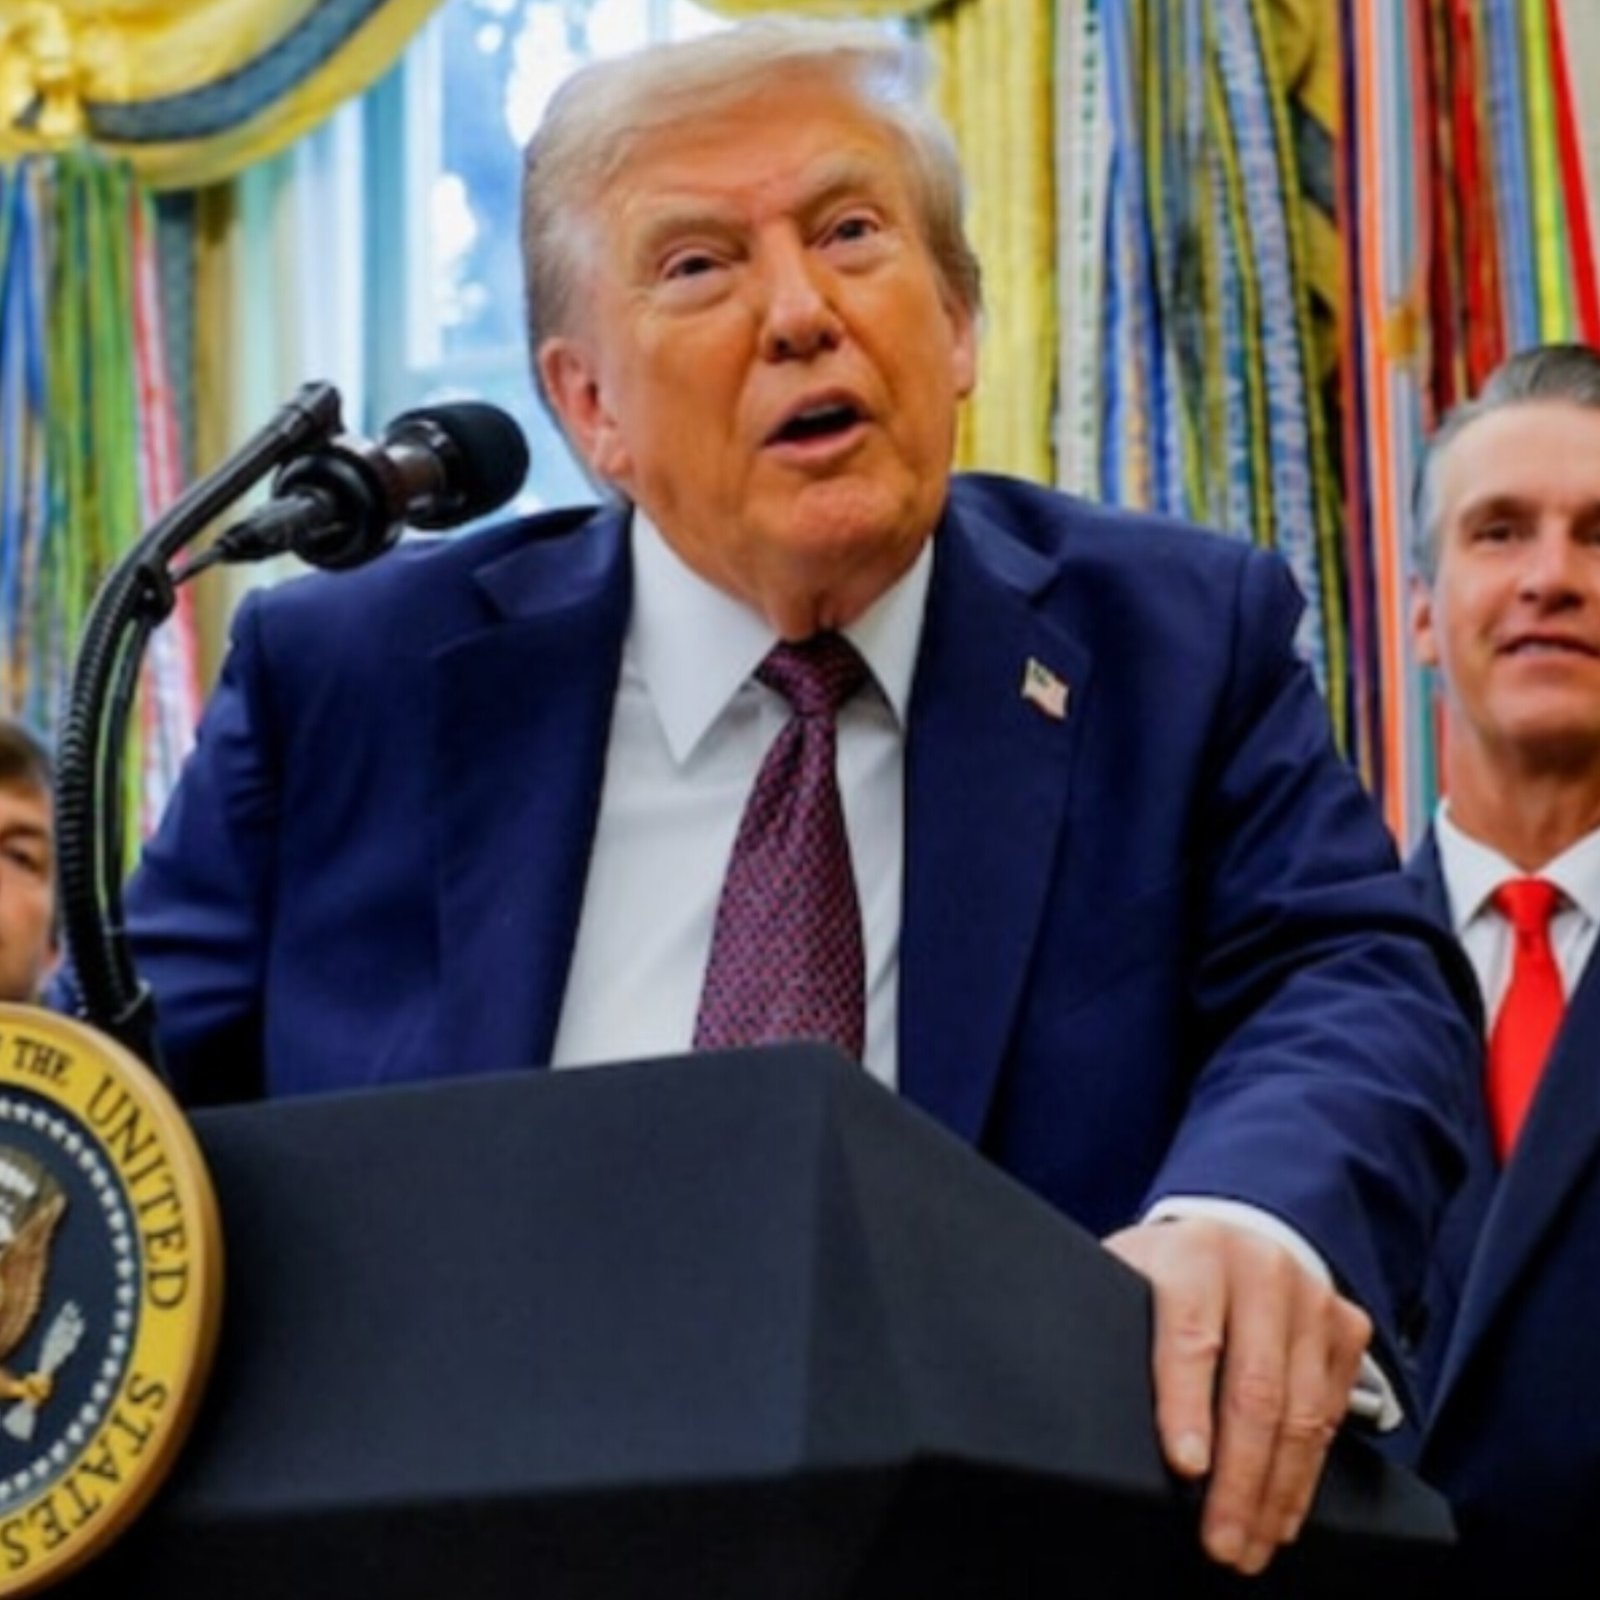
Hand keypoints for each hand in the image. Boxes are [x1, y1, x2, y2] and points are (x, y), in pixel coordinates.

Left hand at [1103, 1217, 1372, 1575]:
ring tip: (1250, 1544)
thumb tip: (1084, 1404)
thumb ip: (1118, 1327)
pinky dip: (1305, 1475)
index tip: (1185, 1466)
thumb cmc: (1165, 1272)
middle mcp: (1261, 1268)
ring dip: (1276, 1493)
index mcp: (1196, 1253)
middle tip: (1220, 1540)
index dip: (1187, 1406)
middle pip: (1256, 1388)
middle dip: (1238, 1478)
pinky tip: (1281, 1511)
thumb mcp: (1128, 1277)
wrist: (1227, 1237)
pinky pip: (1330, 1417)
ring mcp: (1311, 1297)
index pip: (1191, 1336)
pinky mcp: (1346, 1327)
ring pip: (1301, 1414)